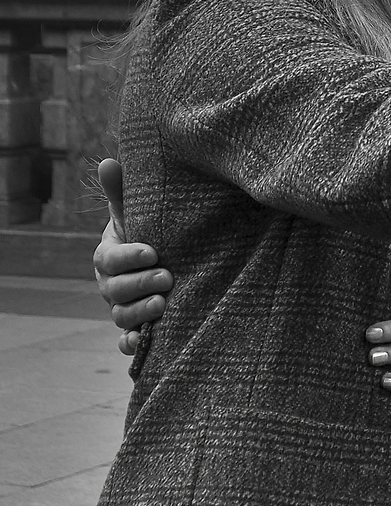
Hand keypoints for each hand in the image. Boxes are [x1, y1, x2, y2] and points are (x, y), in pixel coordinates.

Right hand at [92, 159, 171, 355]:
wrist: (163, 260)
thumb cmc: (148, 231)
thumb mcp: (137, 211)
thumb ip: (122, 192)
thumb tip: (109, 162)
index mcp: (108, 256)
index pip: (110, 259)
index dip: (129, 257)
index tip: (153, 251)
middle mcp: (110, 285)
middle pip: (115, 291)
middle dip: (140, 284)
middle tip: (168, 277)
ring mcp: (121, 308)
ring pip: (121, 316)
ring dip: (140, 313)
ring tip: (164, 304)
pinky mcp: (135, 328)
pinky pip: (127, 341)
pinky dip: (133, 344)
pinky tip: (145, 342)